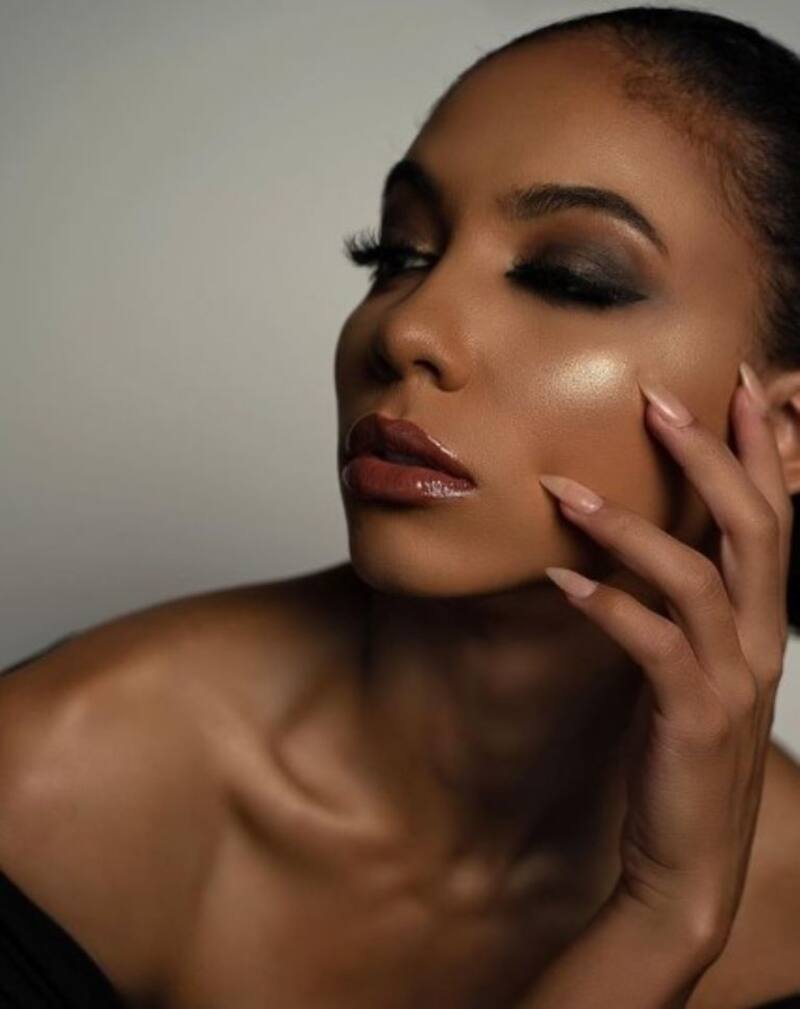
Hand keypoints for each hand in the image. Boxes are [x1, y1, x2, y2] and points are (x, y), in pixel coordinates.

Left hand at [538, 362, 792, 961]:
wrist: (688, 860)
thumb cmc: (683, 756)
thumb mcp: (696, 670)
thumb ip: (684, 610)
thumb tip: (633, 548)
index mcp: (764, 625)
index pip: (774, 517)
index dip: (759, 450)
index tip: (730, 389)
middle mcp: (761, 642)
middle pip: (754, 526)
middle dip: (710, 456)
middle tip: (657, 400)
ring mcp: (732, 679)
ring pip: (695, 576)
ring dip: (628, 526)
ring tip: (564, 492)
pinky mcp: (692, 714)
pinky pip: (650, 642)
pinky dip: (605, 604)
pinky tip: (559, 580)